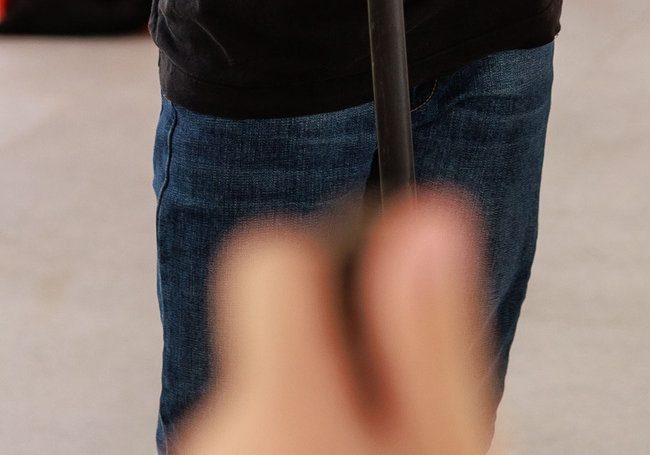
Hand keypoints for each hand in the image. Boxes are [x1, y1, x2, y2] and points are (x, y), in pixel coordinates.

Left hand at [177, 193, 493, 454]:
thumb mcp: (442, 435)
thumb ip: (427, 330)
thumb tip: (423, 218)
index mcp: (283, 401)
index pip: (269, 256)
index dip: (330, 253)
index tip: (378, 289)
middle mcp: (221, 425)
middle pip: (277, 327)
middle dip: (340, 354)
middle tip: (401, 415)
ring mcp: (207, 449)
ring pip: (267, 384)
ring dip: (321, 407)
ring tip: (380, 450)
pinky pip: (249, 430)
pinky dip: (294, 440)